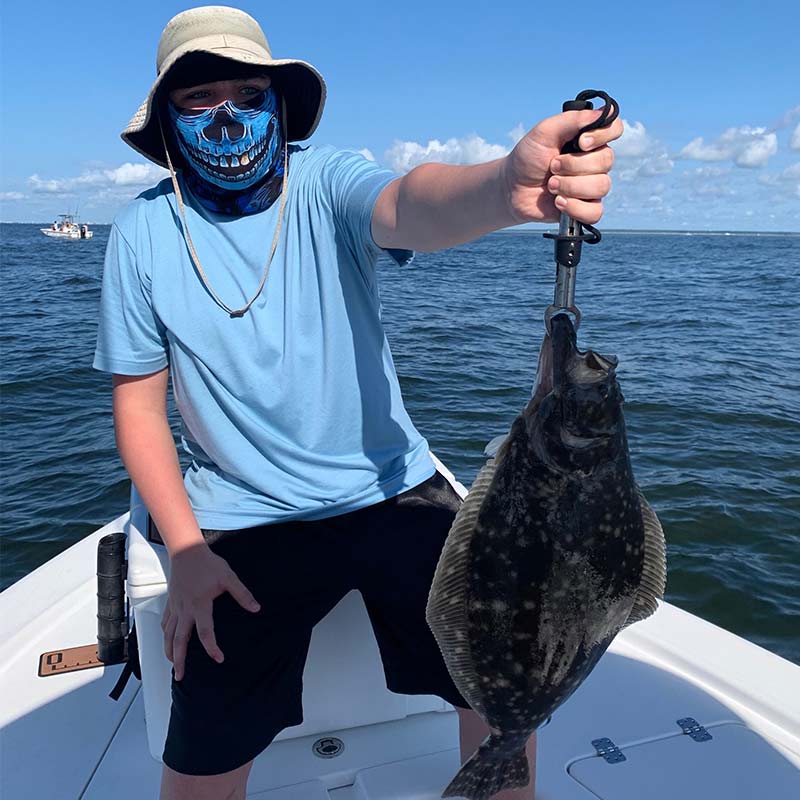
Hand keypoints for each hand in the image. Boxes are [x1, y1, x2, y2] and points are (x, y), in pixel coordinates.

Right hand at [161, 543, 259, 680]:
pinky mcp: (171, 601)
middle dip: (179, 660)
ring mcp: (175, 606)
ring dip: (169, 650)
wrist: (186, 551)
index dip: (212, 648)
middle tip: (181, 676)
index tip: (218, 658)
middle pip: (179, 640)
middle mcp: (185, 609)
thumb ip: (242, 594)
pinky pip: (165, 622)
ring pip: (168, 634)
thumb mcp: (228, 577)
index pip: (206, 632)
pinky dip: (165, 634)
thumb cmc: (208, 564)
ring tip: (172, 664)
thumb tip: (256, 608)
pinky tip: (167, 639)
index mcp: (200, 605)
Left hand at [502, 106, 623, 225]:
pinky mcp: (585, 208)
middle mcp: (595, 161)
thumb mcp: (545, 131)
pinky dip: (575, 207)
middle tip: (551, 166)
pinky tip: (558, 202)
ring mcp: (592, 186)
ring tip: (550, 185)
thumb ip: (572, 119)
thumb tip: (602, 112)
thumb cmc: (528, 157)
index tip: (581, 142)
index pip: (614, 129)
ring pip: (601, 187)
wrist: (512, 187)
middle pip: (606, 161)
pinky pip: (595, 212)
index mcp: (588, 138)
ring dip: (571, 186)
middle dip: (574, 165)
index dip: (603, 135)